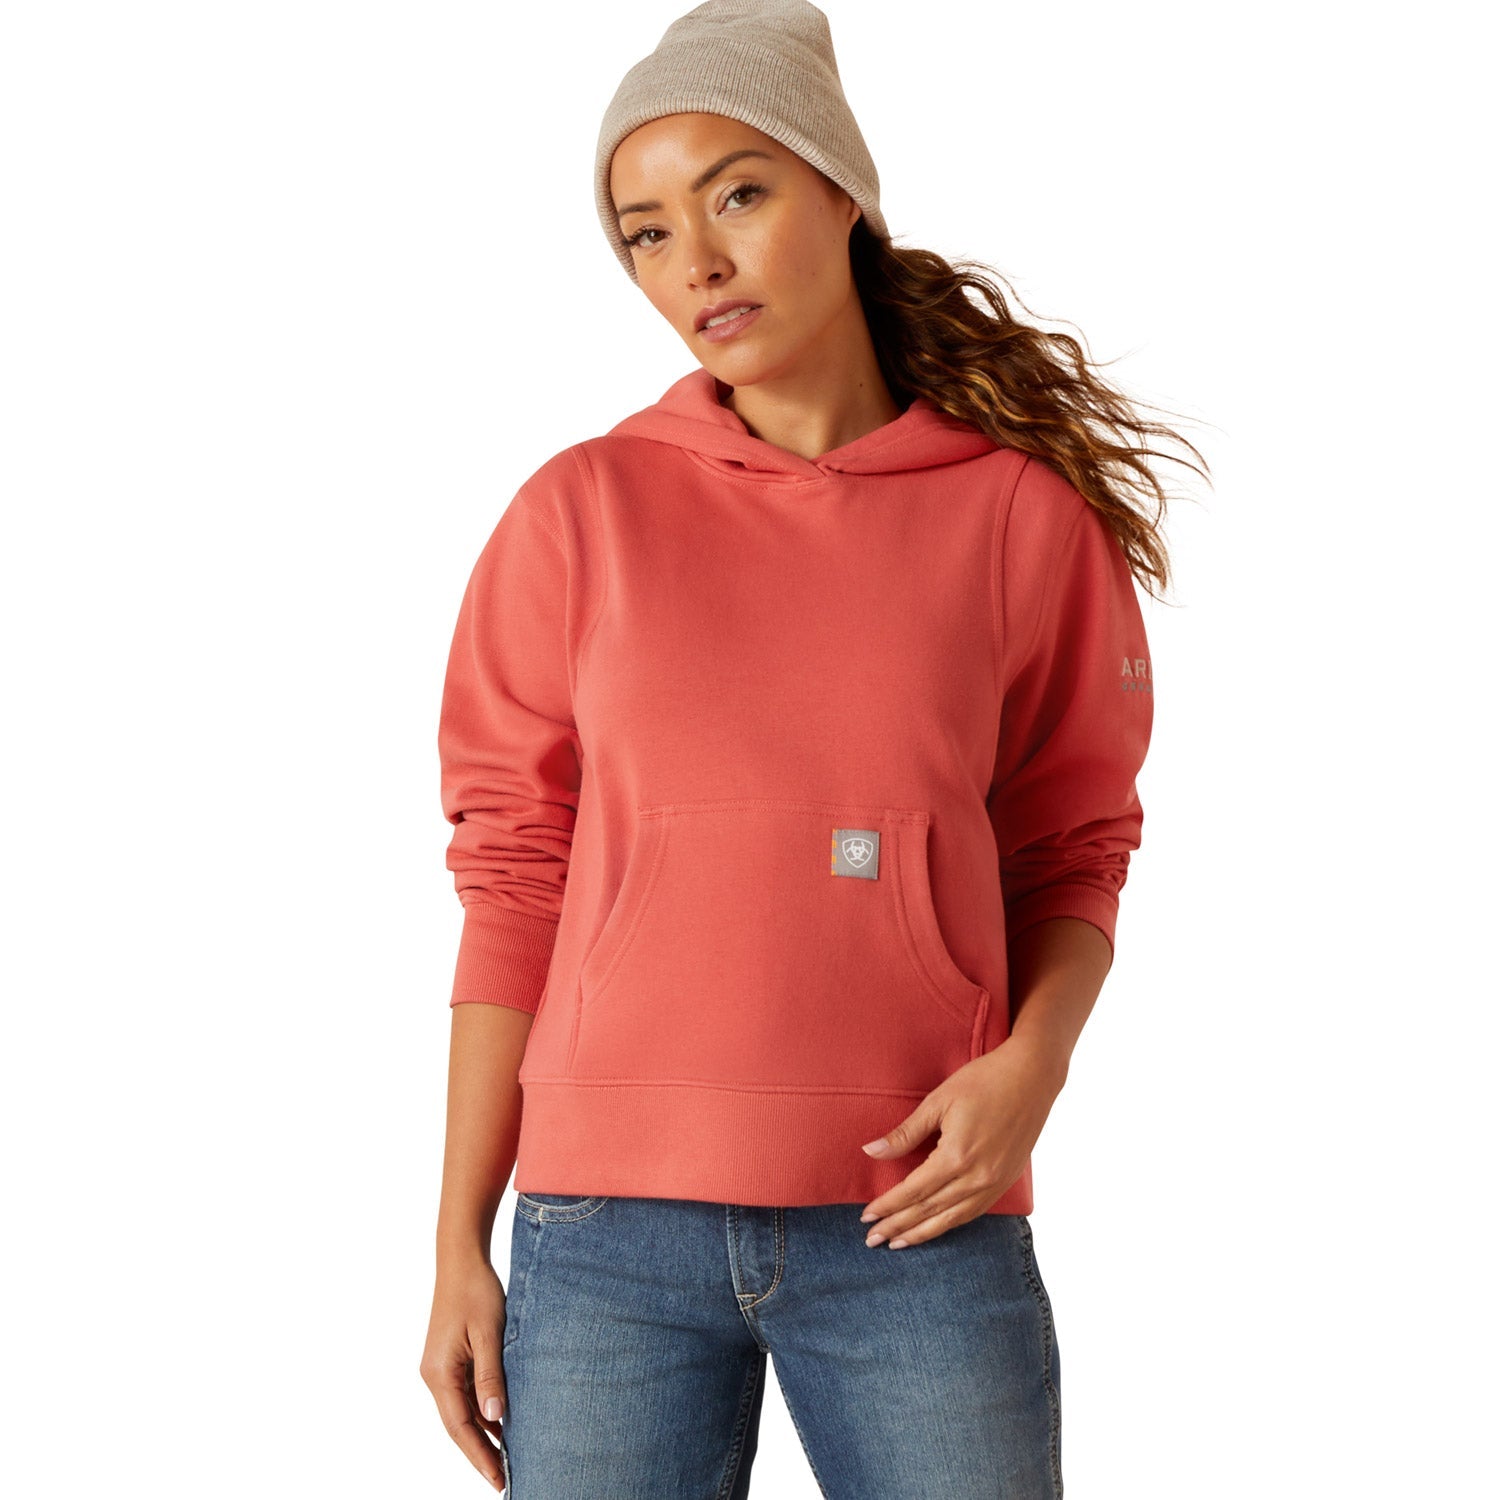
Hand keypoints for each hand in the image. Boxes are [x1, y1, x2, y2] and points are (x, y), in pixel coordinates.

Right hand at [419, 1256, 511, 1491]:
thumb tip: (495, 1416)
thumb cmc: (476, 1291)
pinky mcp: (450, 1358)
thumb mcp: (488, 1333)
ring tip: (507, 1459)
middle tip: (504, 1480)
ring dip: (482, 1434)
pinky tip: (501, 1422)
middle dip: (480, 1453)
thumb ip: (491, 1375)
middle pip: (458, 1425)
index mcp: (439, 1373)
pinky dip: (481, 1411)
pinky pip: (465, 1394)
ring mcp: (441, 1367)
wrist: (462, 1259)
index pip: (459, 1427)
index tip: (498, 1479)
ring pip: (462, 1411)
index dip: (479, 1455)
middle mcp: (435, 1375)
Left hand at [856, 1034, 1065, 1248]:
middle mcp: (976, 1177)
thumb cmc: (983, 1081)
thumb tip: (871, 1151)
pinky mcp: (1006, 1182)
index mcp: (956, 1156)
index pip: (913, 1191)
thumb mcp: (938, 1102)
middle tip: (872, 1240)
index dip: (888, 1206)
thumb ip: (905, 1133)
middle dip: (898, 1227)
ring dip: (922, 1234)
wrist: (1032, 1076)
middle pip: (929, 1211)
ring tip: (898, 1244)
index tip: (866, 1217)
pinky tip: (936, 1228)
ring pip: (952, 1219)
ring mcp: (994, 1183)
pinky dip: (950, 1224)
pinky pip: (974, 1212)